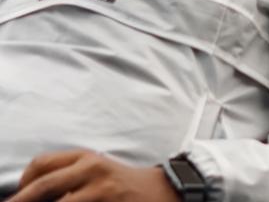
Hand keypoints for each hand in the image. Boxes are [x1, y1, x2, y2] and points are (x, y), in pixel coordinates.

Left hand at [8, 150, 179, 201]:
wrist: (162, 191)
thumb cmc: (123, 183)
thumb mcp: (97, 169)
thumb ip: (68, 173)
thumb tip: (32, 191)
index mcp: (86, 159)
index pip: (42, 164)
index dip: (23, 183)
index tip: (18, 195)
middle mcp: (92, 171)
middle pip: (43, 186)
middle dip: (21, 201)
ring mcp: (101, 192)